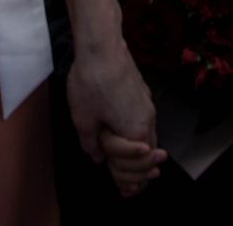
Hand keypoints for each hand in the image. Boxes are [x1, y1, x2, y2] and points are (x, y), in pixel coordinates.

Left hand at [66, 36, 162, 196]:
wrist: (102, 45)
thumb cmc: (92, 81)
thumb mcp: (83, 119)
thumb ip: (91, 144)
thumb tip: (97, 156)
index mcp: (135, 132)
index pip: (135, 167)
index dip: (124, 178)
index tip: (119, 187)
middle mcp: (148, 120)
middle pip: (149, 156)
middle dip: (137, 172)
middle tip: (127, 187)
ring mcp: (147, 105)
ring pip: (148, 137)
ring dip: (137, 153)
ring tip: (124, 164)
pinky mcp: (142, 93)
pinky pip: (142, 122)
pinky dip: (135, 135)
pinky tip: (122, 133)